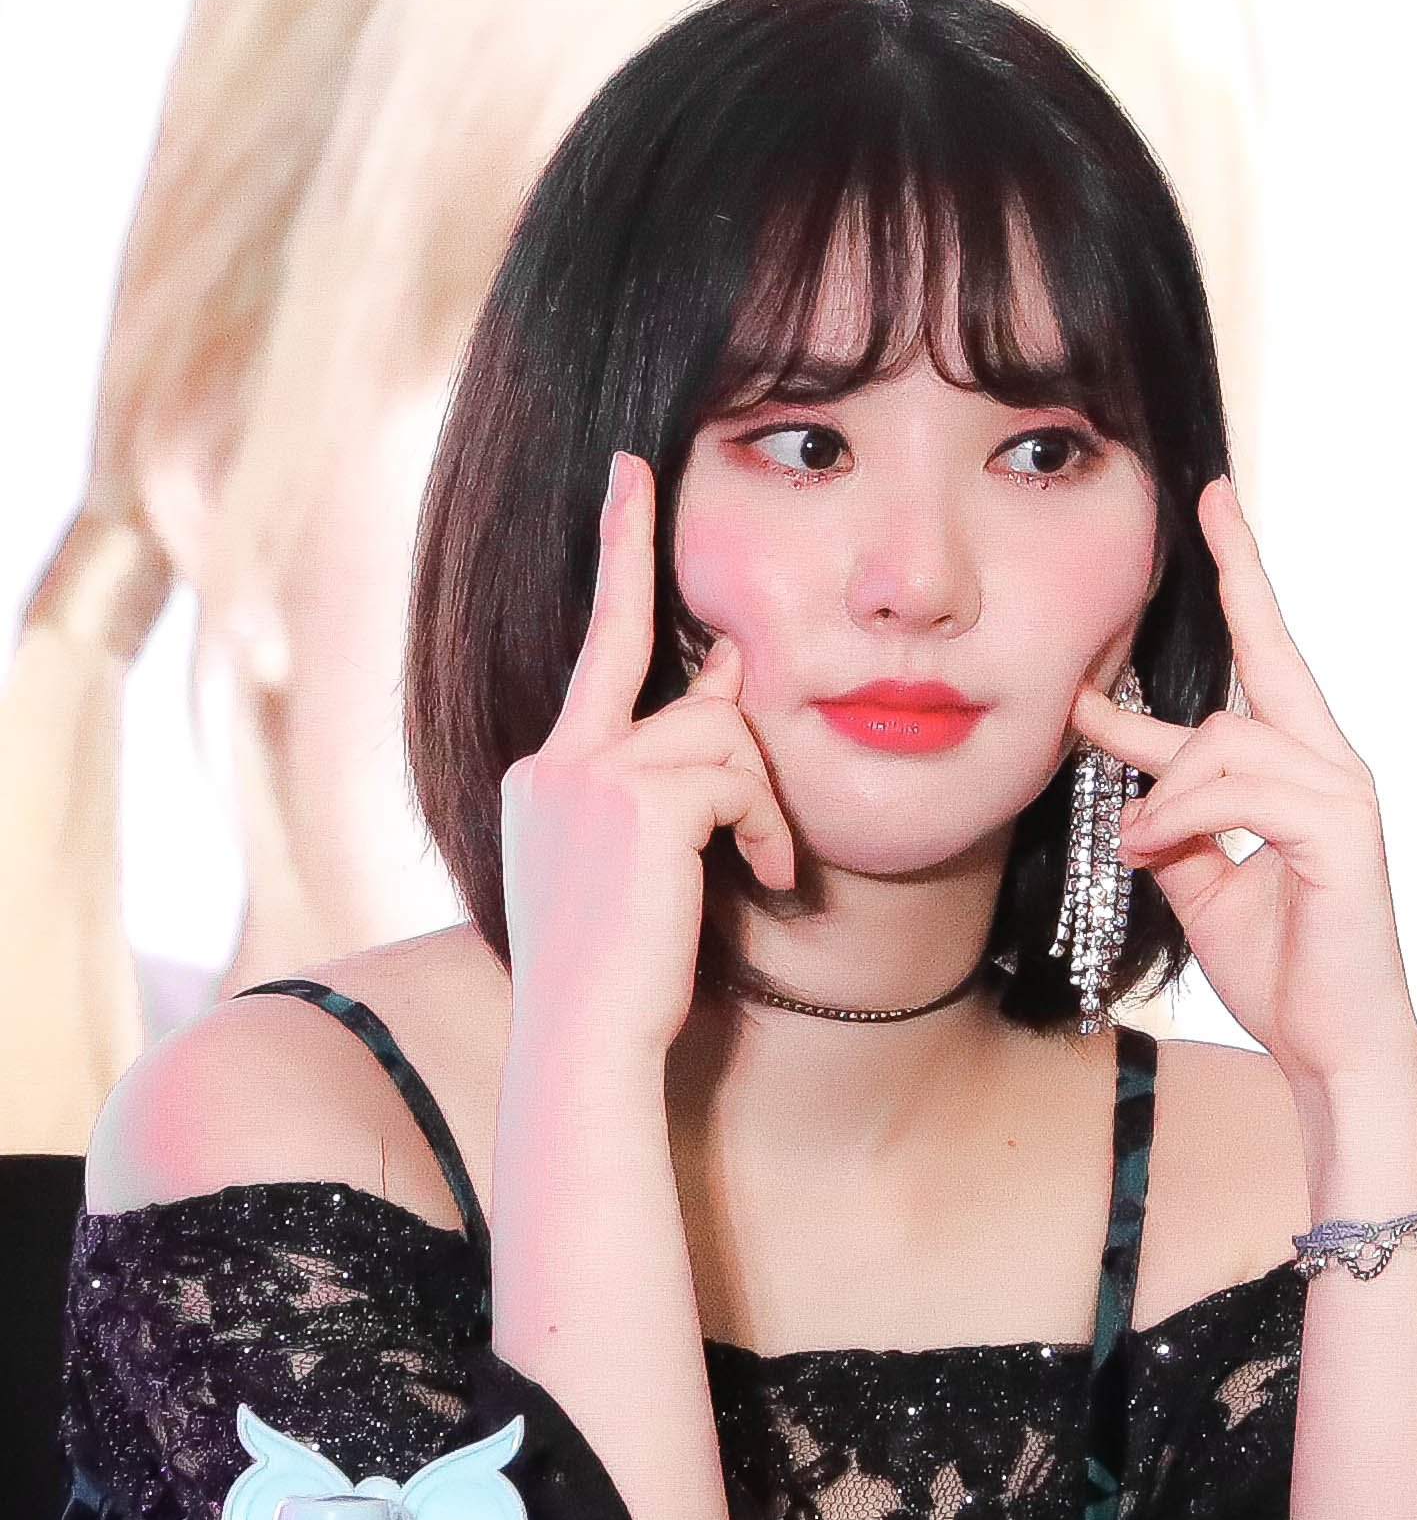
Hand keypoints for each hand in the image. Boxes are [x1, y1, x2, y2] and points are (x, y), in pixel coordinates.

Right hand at [499, 451, 794, 1061]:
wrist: (586, 1043)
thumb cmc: (617, 977)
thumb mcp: (637, 865)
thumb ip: (666, 776)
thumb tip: (728, 679)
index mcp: (544, 775)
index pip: (597, 649)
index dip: (620, 556)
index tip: (630, 476)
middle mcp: (554, 761)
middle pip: (667, 681)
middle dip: (717, 700)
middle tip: (723, 695)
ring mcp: (585, 776)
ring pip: (716, 732)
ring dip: (761, 800)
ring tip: (764, 869)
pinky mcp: (633, 802)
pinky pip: (735, 776)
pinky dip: (768, 827)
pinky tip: (768, 882)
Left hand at [1071, 478, 1416, 1090]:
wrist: (1330, 1046)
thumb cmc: (1280, 968)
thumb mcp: (1200, 886)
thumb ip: (1172, 827)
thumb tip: (1127, 791)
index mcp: (1299, 771)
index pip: (1264, 663)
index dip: (1240, 587)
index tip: (1212, 514)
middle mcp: (1331, 764)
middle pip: (1272, 654)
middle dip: (1242, 575)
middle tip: (1210, 502)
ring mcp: (1343, 793)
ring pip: (1227, 738)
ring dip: (1161, 788)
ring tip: (1129, 842)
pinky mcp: (1341, 831)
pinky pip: (1241, 790)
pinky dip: (1180, 814)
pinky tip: (1147, 845)